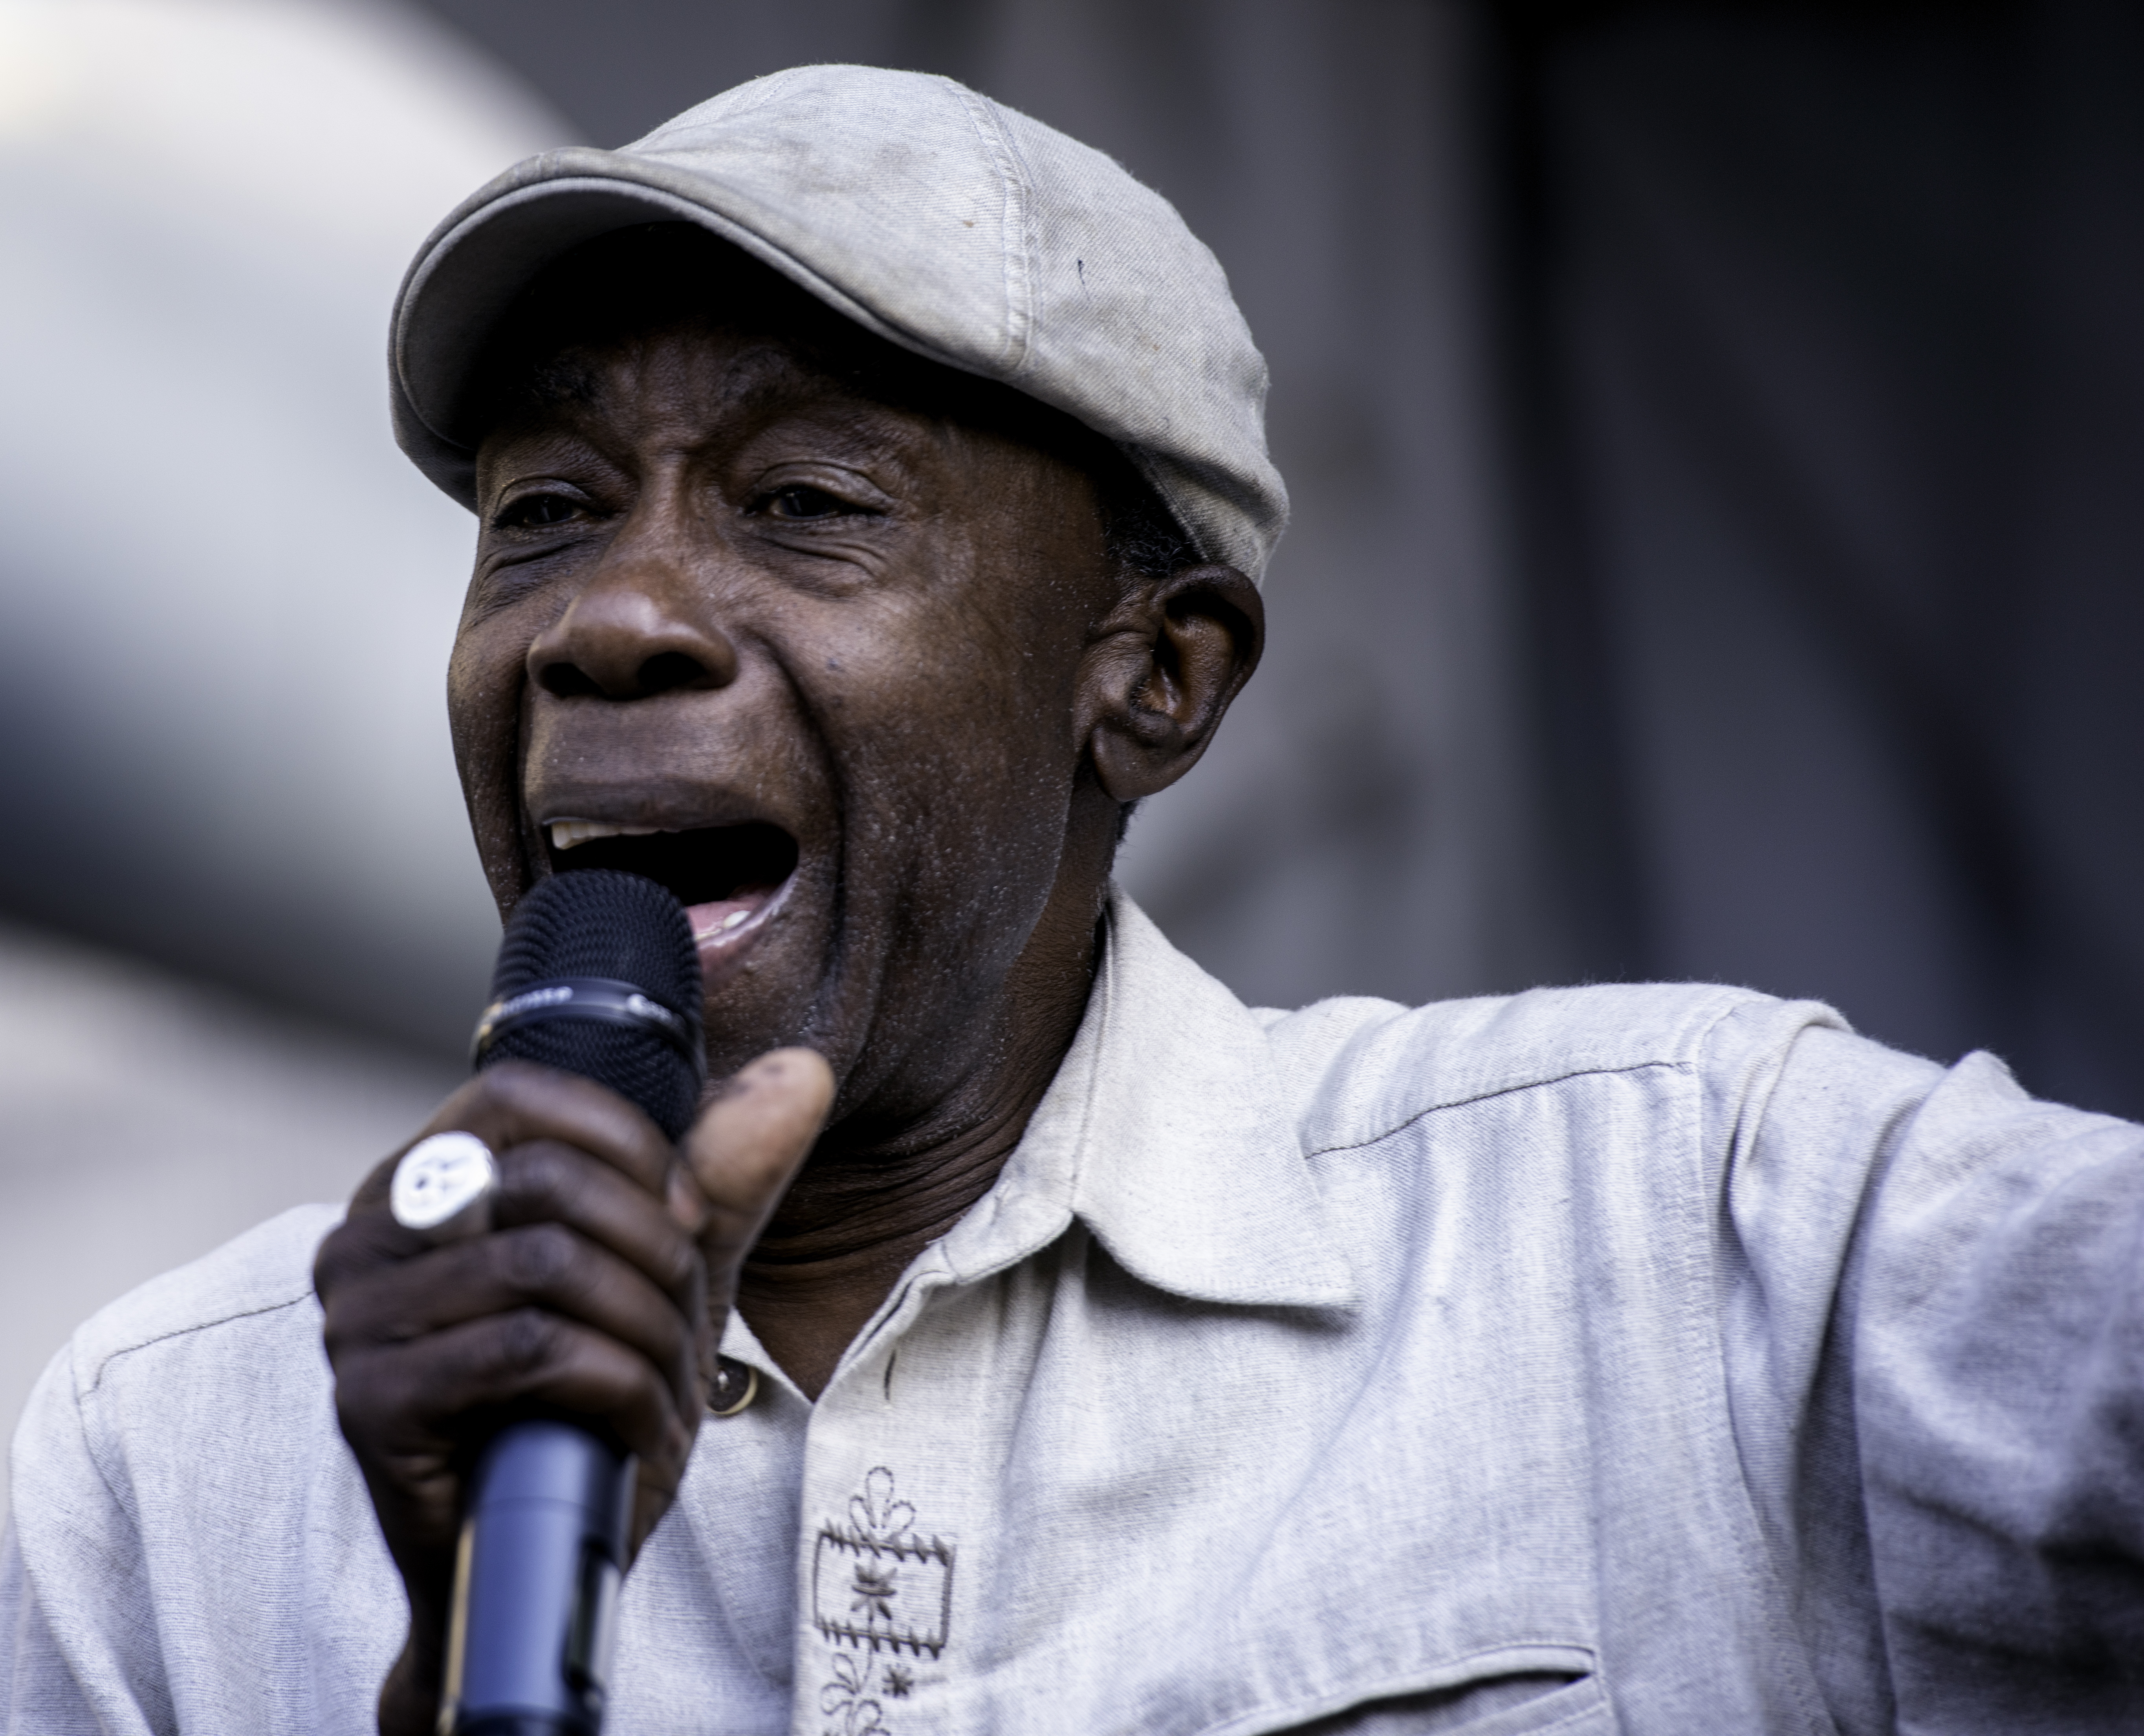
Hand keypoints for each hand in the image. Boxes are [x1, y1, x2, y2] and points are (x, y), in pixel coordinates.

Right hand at [314, 1049, 832, 1735]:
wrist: (544, 1552)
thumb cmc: (590, 1396)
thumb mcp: (667, 1270)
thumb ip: (723, 1170)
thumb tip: (803, 1071)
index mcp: (420, 1183)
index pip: (517, 1094)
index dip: (623, 1142)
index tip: (680, 1212)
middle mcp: (366, 1238)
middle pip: (547, 1182)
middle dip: (652, 1251)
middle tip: (679, 1317)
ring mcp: (357, 1322)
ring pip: (548, 1268)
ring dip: (643, 1328)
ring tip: (661, 1378)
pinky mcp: (373, 1403)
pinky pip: (529, 1352)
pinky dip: (616, 1386)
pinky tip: (634, 1423)